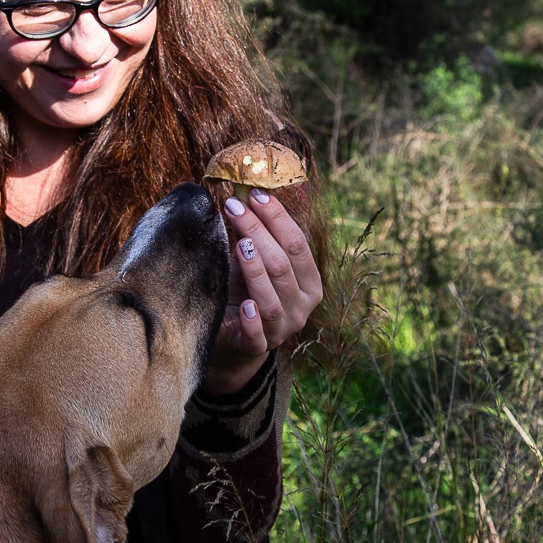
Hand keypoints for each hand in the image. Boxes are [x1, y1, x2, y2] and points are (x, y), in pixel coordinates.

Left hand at [202, 189, 322, 395]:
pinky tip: (245, 307)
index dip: (277, 218)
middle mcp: (302, 307)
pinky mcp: (257, 348)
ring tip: (240, 245)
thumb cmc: (246, 292)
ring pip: (271, 298)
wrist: (233, 340)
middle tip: (234, 208)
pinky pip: (258, 336)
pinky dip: (252, 322)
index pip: (297, 244)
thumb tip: (241, 197)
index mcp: (309, 282)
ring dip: (255, 270)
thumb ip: (255, 237)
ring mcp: (282, 329)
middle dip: (259, 233)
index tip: (254, 194)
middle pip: (282, 265)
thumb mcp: (254, 263)